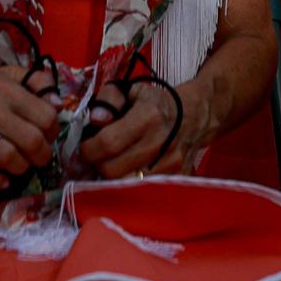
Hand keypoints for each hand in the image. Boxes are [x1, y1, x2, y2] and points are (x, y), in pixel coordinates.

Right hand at [0, 63, 60, 191]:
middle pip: (33, 141)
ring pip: (11, 159)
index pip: (46, 116)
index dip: (53, 131)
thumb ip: (35, 81)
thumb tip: (59, 103)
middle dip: (42, 156)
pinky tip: (1, 180)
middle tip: (38, 158)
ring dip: (21, 169)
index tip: (48, 136)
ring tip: (19, 167)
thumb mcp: (4, 74)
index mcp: (7, 90)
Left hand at [78, 77, 197, 177]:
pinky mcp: (177, 178)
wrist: (196, 115)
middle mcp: (160, 143)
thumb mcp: (132, 90)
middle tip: (99, 157)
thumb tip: (96, 119)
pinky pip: (144, 191)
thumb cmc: (157, 102)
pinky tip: (131, 171)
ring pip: (127, 185)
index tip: (85, 147)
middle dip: (99, 165)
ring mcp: (171, 164)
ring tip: (115, 163)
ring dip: (115, 176)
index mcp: (147, 117)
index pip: (107, 144)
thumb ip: (109, 99)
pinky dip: (132, 184)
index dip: (89, 149)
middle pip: (113, 171)